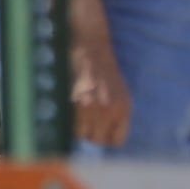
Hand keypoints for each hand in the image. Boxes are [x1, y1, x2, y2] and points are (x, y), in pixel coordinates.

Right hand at [79, 28, 135, 149]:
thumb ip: (117, 116)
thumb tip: (106, 138)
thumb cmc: (103, 70)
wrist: (88, 47)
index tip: (98, 129)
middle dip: (90, 132)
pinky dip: (66, 120)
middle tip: (84, 120)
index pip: (116, 141)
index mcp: (123, 110)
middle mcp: (108, 111)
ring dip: (76, 127)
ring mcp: (89, 107)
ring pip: (81, 134)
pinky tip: (67, 108)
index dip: (105, 136)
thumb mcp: (120, 94)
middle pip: (97, 140)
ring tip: (75, 112)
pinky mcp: (71, 101)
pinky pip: (68, 125)